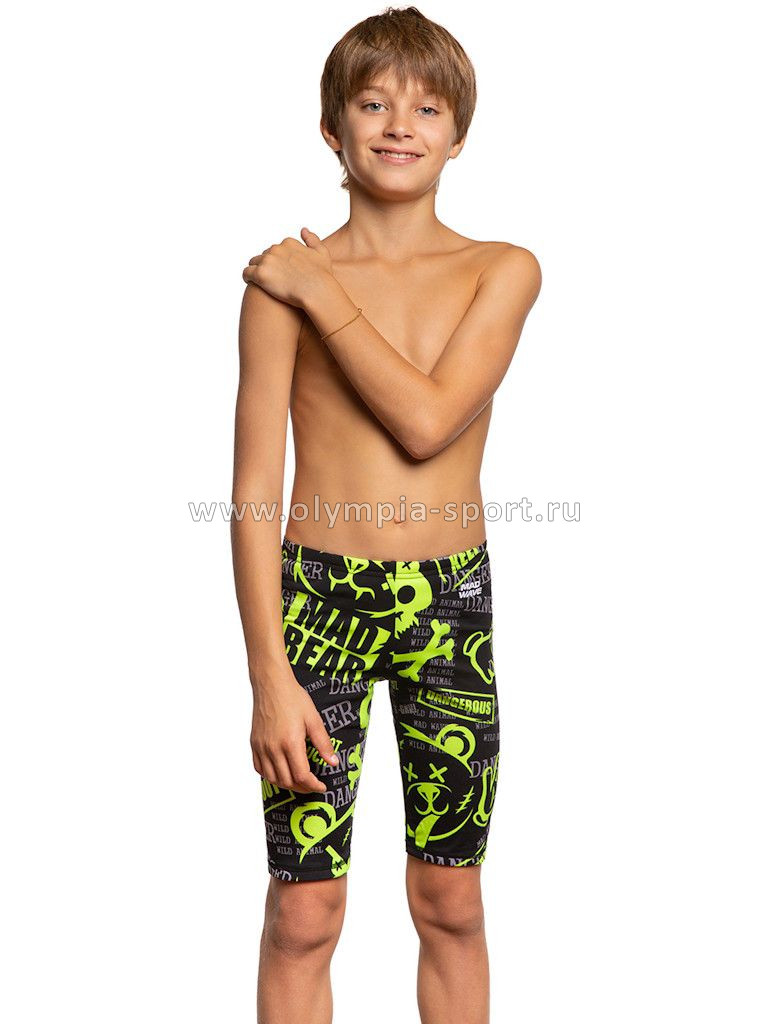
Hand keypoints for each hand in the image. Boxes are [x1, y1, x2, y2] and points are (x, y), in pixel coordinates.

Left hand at [242, 228, 332, 308]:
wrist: (317, 291)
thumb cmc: (322, 276)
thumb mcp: (322, 253)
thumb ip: (313, 240)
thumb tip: (303, 230)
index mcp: (288, 243)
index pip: (275, 250)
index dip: (277, 262)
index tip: (281, 272)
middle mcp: (276, 248)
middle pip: (264, 256)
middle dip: (267, 266)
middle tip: (273, 280)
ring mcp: (267, 260)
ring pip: (253, 263)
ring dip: (256, 271)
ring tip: (261, 283)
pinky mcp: (260, 274)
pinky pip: (246, 273)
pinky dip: (247, 278)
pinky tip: (252, 284)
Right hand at [250, 666, 338, 793]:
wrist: (271, 684)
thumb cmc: (293, 698)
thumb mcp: (314, 719)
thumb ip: (323, 743)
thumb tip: (333, 762)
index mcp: (290, 742)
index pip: (301, 775)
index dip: (313, 786)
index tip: (321, 786)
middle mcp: (273, 748)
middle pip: (287, 781)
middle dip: (302, 787)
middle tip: (313, 785)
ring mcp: (261, 747)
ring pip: (272, 778)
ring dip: (287, 784)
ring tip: (299, 781)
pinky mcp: (254, 743)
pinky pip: (259, 768)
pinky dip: (270, 776)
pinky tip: (280, 772)